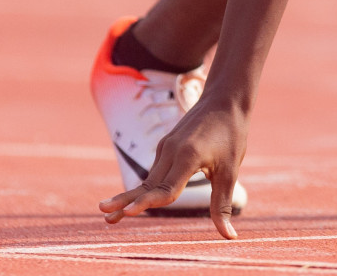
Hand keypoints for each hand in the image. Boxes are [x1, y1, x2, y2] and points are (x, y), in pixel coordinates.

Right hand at [98, 98, 246, 238]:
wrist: (225, 100)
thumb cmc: (231, 135)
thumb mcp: (230, 171)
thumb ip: (222, 204)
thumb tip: (230, 236)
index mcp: (188, 157)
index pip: (165, 188)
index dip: (147, 203)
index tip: (127, 213)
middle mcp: (172, 151)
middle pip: (147, 185)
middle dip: (125, 202)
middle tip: (105, 216)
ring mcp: (166, 148)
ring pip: (147, 179)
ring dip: (128, 196)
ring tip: (107, 211)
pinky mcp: (166, 146)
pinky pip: (153, 171)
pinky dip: (142, 187)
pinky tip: (130, 200)